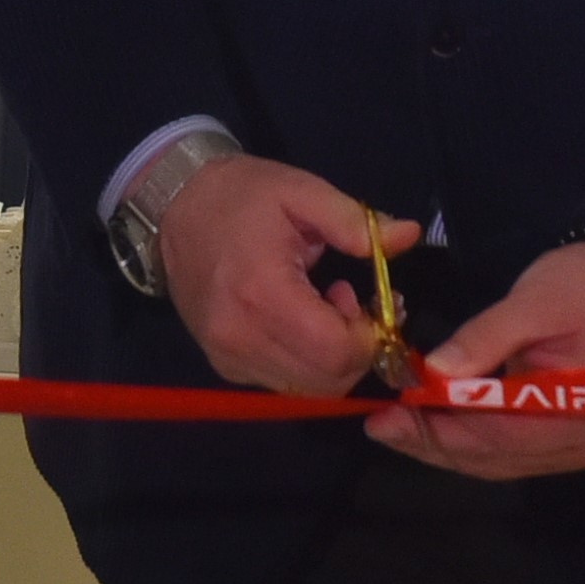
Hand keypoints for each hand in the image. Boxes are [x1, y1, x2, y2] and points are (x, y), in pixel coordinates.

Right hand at [155, 153, 421, 395]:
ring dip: (334, 360)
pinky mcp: (223, 365)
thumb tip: (409, 236)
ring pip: (306, 390)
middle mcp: (240, 337)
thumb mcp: (303, 192)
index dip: (370, 337)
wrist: (176, 207)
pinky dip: (307, 363)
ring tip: (331, 308)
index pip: (334, 351)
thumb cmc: (242, 195)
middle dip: (359, 352)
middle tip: (359, 304)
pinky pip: (282, 383)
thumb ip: (356, 222)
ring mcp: (227, 357)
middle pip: (325, 381)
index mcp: (262, 292)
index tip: (379, 304)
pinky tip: (305, 321)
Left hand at [369, 243, 584, 482]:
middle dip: (434, 441)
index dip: (440, 430)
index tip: (388, 416)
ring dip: (447, 443)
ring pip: (498, 460)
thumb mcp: (535, 299)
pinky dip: (471, 438)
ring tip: (398, 423)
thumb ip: (485, 338)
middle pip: (494, 457)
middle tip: (380, 424)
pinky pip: (510, 450)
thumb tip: (433, 373)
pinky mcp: (569, 441)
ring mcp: (578, 448)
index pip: (499, 435)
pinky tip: (437, 421)